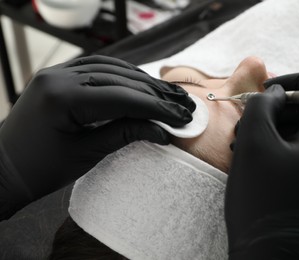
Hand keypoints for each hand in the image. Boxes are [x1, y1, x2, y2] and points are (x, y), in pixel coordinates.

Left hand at [0, 55, 194, 203]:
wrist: (4, 169)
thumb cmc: (39, 169)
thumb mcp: (86, 154)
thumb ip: (124, 134)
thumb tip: (162, 130)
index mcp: (62, 98)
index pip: (122, 97)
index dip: (156, 107)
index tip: (180, 117)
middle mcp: (59, 76)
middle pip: (120, 79)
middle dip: (155, 94)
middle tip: (182, 105)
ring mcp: (58, 72)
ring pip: (111, 68)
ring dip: (142, 82)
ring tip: (168, 95)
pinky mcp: (60, 76)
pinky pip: (97, 68)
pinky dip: (123, 76)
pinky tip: (141, 84)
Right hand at [225, 72, 298, 257]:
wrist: (270, 256)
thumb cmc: (261, 200)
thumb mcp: (254, 142)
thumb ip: (263, 105)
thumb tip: (274, 94)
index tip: (270, 91)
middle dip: (279, 110)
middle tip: (246, 122)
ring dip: (276, 131)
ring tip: (245, 145)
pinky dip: (283, 150)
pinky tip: (257, 161)